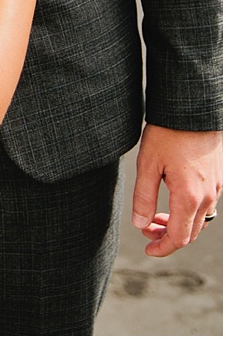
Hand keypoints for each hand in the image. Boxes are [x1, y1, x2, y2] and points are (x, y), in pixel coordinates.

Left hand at [132, 124, 222, 255]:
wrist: (193, 108)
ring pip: (199, 220)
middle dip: (167, 237)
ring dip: (178, 224)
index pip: (179, 238)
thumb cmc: (169, 132)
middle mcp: (208, 196)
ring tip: (156, 216)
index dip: (162, 248)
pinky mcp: (218, 177)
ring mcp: (216, 187)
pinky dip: (189, 211)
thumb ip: (143, 197)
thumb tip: (140, 224)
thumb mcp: (148, 164)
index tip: (147, 249)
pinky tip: (173, 199)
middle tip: (146, 229)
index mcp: (190, 197)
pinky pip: (205, 205)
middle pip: (190, 233)